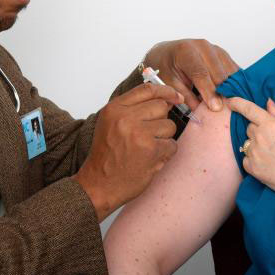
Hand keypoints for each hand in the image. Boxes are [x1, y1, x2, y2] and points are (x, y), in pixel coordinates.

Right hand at [73, 83, 181, 221]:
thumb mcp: (111, 123)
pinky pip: (172, 144)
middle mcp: (126, 118)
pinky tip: (150, 159)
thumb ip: (132, 108)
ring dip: (164, 138)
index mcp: (115, 108)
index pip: (147, 89)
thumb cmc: (107, 155)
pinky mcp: (152, 150)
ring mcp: (140, 134)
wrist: (99, 184)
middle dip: (161, 120)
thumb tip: (164, 98)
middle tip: (151, 134)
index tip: (175, 96)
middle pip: (161, 106)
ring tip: (147, 148)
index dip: (165, 91)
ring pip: (170, 125)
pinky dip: (165, 153)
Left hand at [144, 39, 238, 112]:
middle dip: (223, 93)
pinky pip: (233, 68)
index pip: (200, 73)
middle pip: (218, 72)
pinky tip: (235, 95)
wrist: (168, 52)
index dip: (209, 91)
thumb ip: (184, 96)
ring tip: (232, 105)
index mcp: (185, 51)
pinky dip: (235, 82)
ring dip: (232, 88)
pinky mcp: (222, 54)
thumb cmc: (166, 67)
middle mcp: (202, 46)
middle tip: (226, 110)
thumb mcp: (169, 82)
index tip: (216, 107)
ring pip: (229, 70)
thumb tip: (200, 111)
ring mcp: (214, 48)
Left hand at [227, 97, 274, 203]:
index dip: (237, 103)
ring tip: (273, 155)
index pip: (248, 109)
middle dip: (258, 131)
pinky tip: (268, 164)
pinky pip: (246, 159)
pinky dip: (253, 160)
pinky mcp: (252, 169)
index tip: (230, 101)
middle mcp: (259, 137)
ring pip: (247, 144)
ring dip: (256, 146)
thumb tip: (267, 102)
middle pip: (250, 128)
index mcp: (270, 124)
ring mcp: (254, 153)